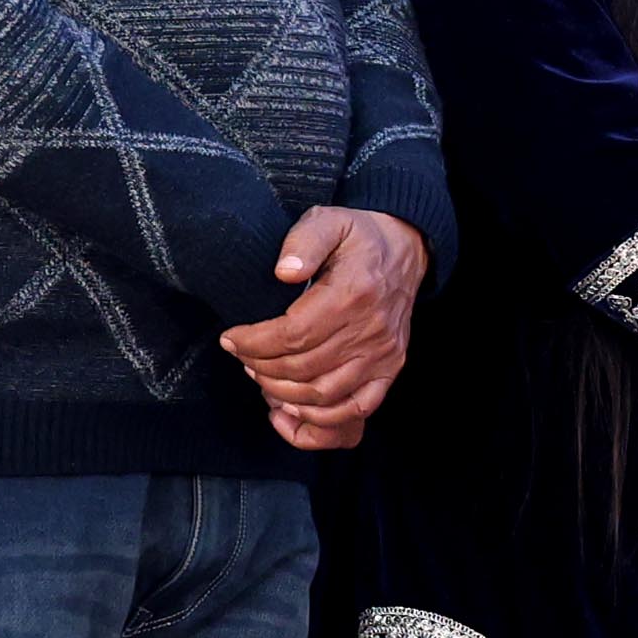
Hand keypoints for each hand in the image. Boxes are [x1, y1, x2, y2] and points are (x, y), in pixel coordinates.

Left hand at [222, 207, 428, 449]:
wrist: (406, 249)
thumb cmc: (358, 237)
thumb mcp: (328, 219)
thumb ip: (303, 241)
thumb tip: (284, 272)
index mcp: (353, 293)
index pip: (292, 334)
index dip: (254, 343)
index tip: (230, 338)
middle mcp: (372, 330)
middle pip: (302, 368)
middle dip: (260, 367)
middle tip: (241, 356)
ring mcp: (383, 354)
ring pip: (323, 393)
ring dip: (282, 393)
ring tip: (260, 375)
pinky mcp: (390, 368)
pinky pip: (358, 408)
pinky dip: (323, 417)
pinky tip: (294, 407)